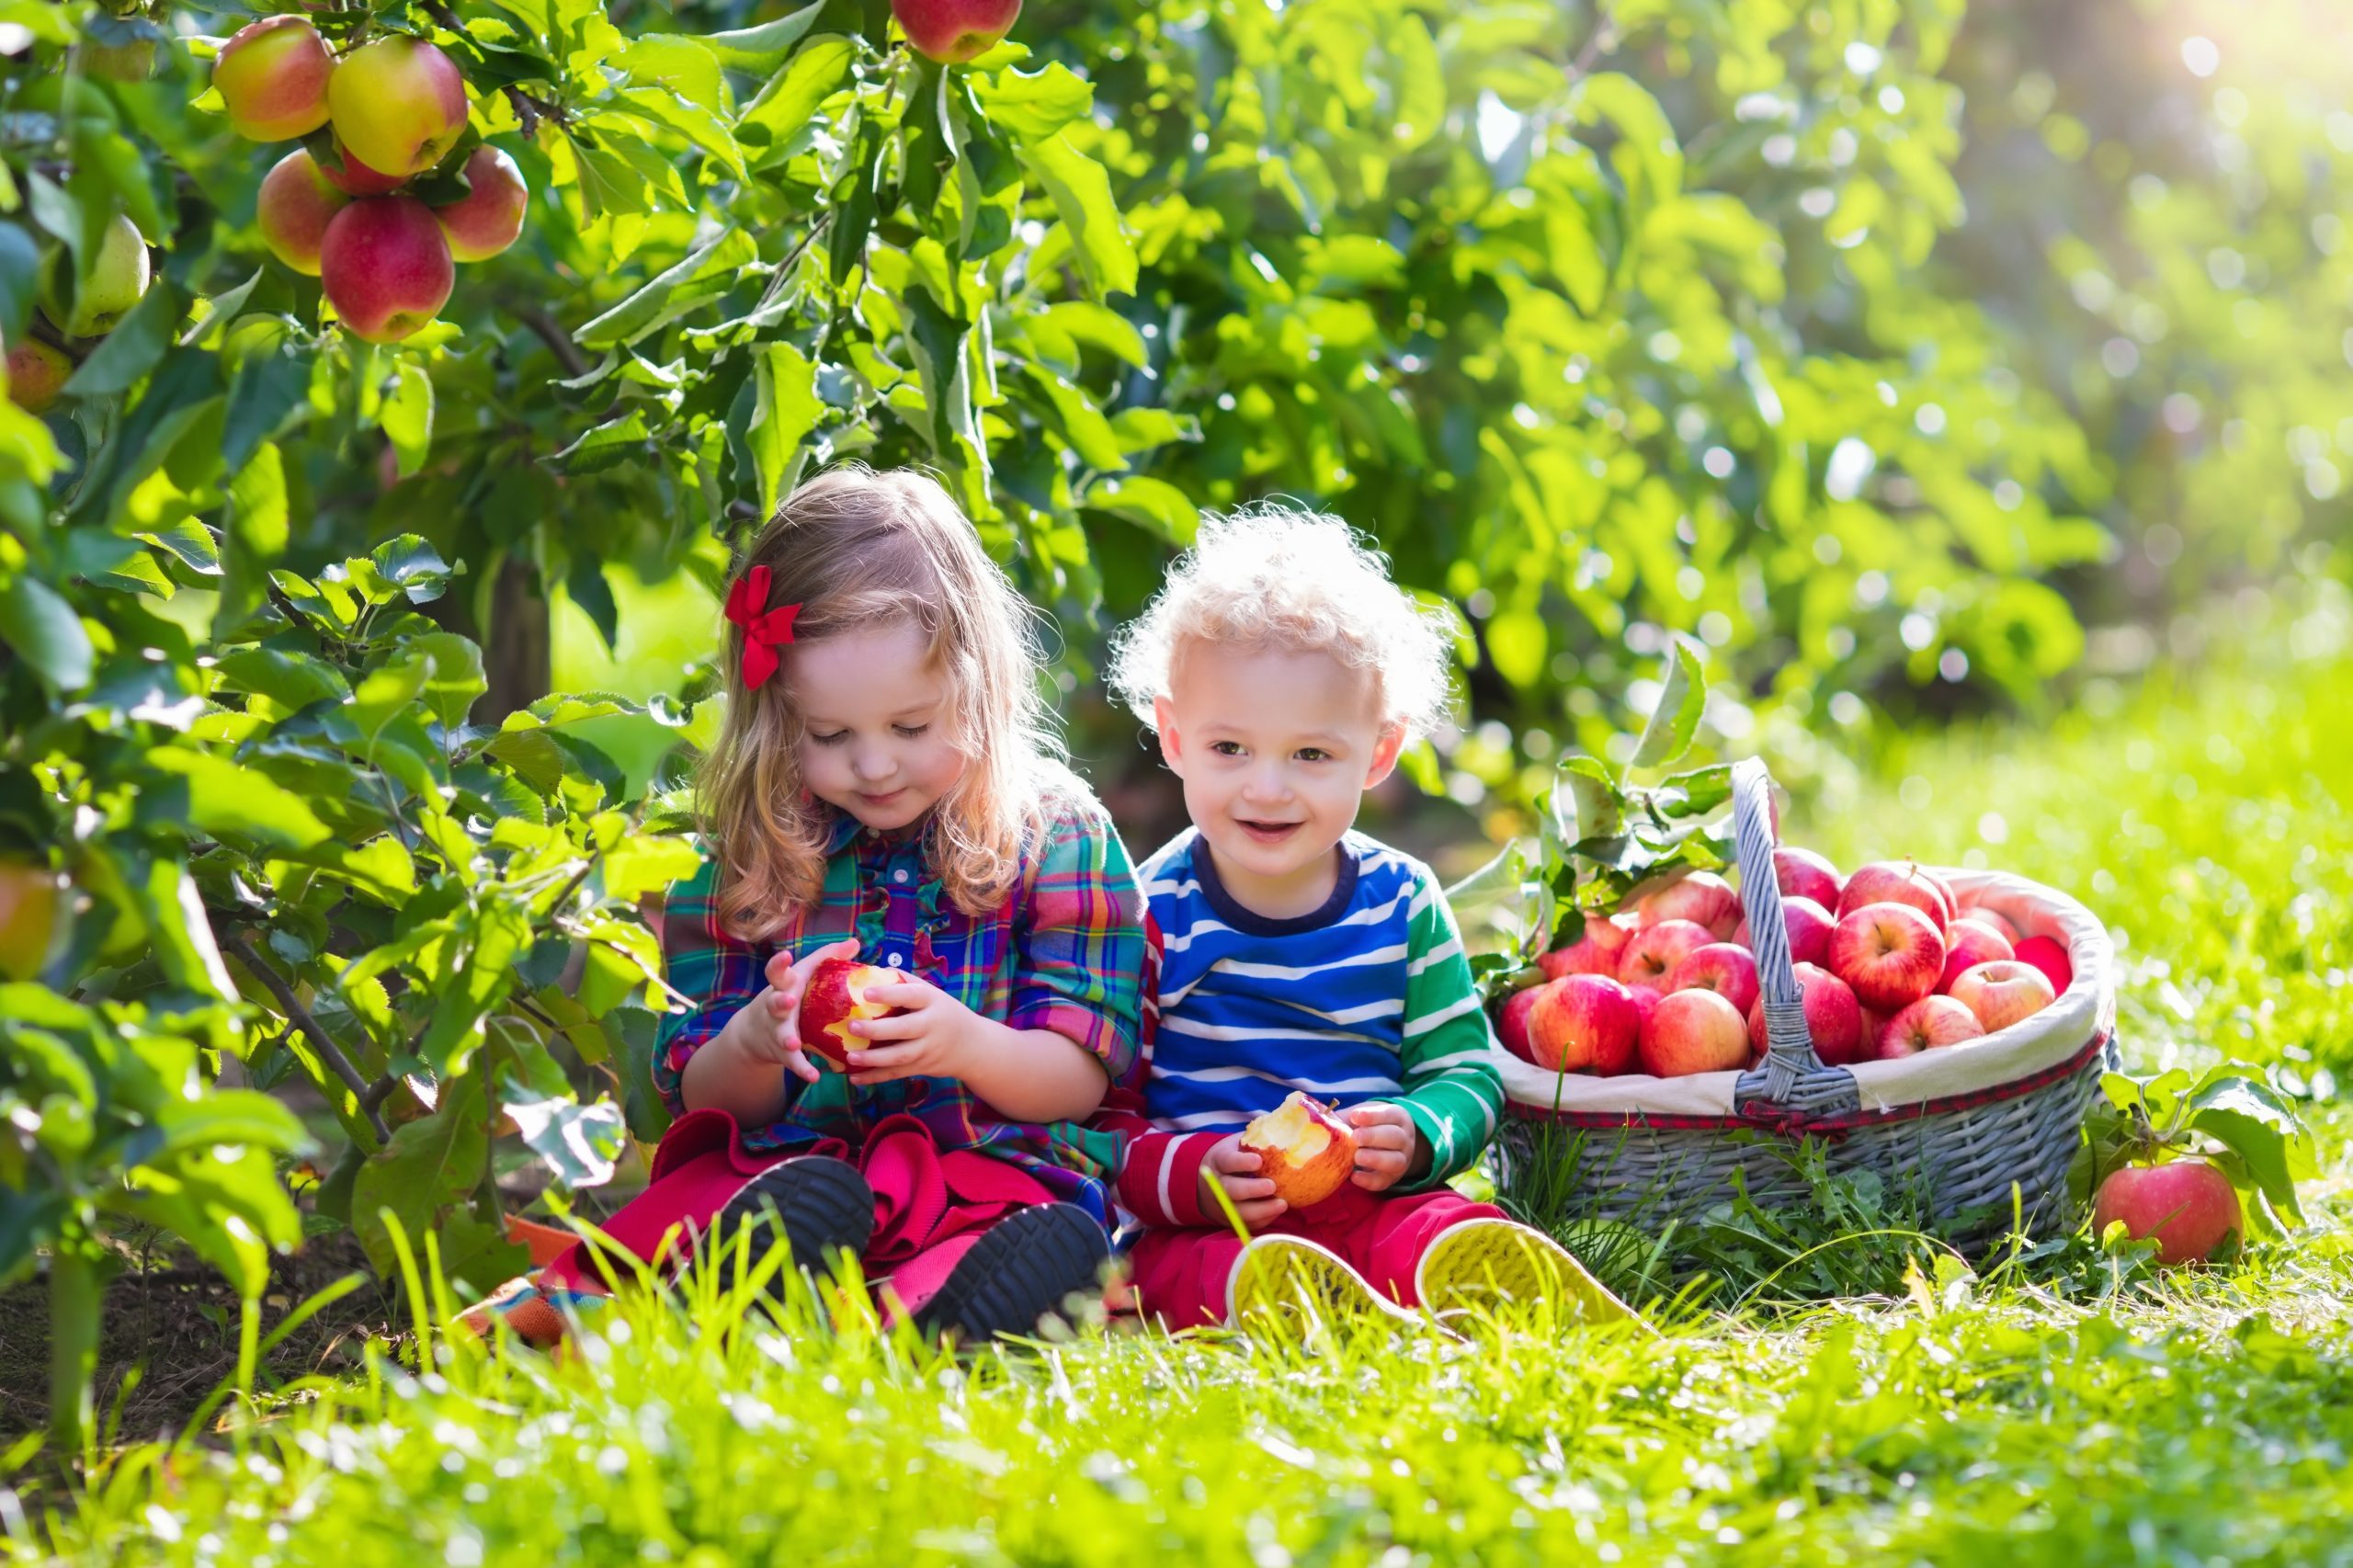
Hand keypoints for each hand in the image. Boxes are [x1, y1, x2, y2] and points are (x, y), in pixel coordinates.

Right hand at [716, 938, 859, 1085]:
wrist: (755, 1032)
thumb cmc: (790, 994)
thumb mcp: (804, 975)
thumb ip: (827, 958)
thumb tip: (855, 941)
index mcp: (783, 986)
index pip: (777, 972)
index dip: (779, 964)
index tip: (785, 956)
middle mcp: (775, 1007)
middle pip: (774, 1002)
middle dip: (779, 1002)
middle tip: (787, 1001)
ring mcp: (776, 1030)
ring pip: (780, 1034)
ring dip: (786, 1038)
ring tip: (793, 1043)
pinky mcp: (782, 1052)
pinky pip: (793, 1061)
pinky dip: (802, 1068)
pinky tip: (814, 1076)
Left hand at [841, 971, 980, 1086]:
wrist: (972, 1045)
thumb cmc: (944, 1013)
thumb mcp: (933, 994)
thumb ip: (906, 983)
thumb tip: (873, 971)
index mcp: (933, 1001)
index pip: (911, 995)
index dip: (889, 994)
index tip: (866, 992)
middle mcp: (932, 1025)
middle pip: (904, 1029)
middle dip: (876, 1029)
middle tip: (852, 1026)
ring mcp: (928, 1049)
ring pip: (899, 1056)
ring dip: (873, 1058)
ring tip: (850, 1057)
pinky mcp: (922, 1067)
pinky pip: (897, 1074)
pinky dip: (875, 1077)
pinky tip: (855, 1078)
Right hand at [1198, 1133, 1286, 1229]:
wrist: (1207, 1180)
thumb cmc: (1234, 1157)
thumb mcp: (1238, 1142)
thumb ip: (1257, 1135)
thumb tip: (1288, 1120)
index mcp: (1220, 1161)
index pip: (1228, 1161)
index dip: (1242, 1162)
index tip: (1259, 1161)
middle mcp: (1218, 1184)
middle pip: (1231, 1190)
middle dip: (1252, 1190)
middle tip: (1272, 1186)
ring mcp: (1223, 1204)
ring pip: (1239, 1212)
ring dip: (1261, 1210)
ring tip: (1283, 1204)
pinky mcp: (1230, 1219)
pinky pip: (1246, 1224)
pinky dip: (1263, 1220)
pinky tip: (1277, 1212)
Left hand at [1345, 1102, 1424, 1192]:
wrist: (1386, 1146)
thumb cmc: (1369, 1127)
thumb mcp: (1362, 1116)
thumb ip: (1345, 1116)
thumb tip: (1320, 1117)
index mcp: (1397, 1118)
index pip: (1390, 1115)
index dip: (1373, 1116)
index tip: (1355, 1117)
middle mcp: (1404, 1139)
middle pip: (1395, 1137)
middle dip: (1374, 1137)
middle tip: (1355, 1137)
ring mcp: (1401, 1160)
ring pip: (1395, 1161)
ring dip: (1375, 1159)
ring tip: (1357, 1157)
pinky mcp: (1391, 1178)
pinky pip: (1383, 1182)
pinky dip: (1369, 1180)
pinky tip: (1354, 1176)